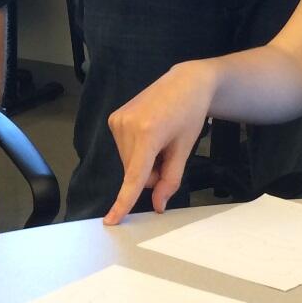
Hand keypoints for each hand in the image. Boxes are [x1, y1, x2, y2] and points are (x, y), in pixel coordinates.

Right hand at [104, 62, 214, 224]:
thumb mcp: (184, 149)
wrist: (185, 82)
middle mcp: (127, 126)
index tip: (111, 220)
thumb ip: (170, 179)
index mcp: (148, 134)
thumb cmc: (190, 114)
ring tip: (160, 139)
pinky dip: (136, 150)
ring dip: (143, 161)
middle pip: (134, 172)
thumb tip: (158, 205)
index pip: (134, 176)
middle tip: (168, 153)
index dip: (123, 201)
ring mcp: (118, 120)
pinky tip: (149, 133)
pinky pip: (123, 149)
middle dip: (150, 173)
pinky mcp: (114, 118)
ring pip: (128, 162)